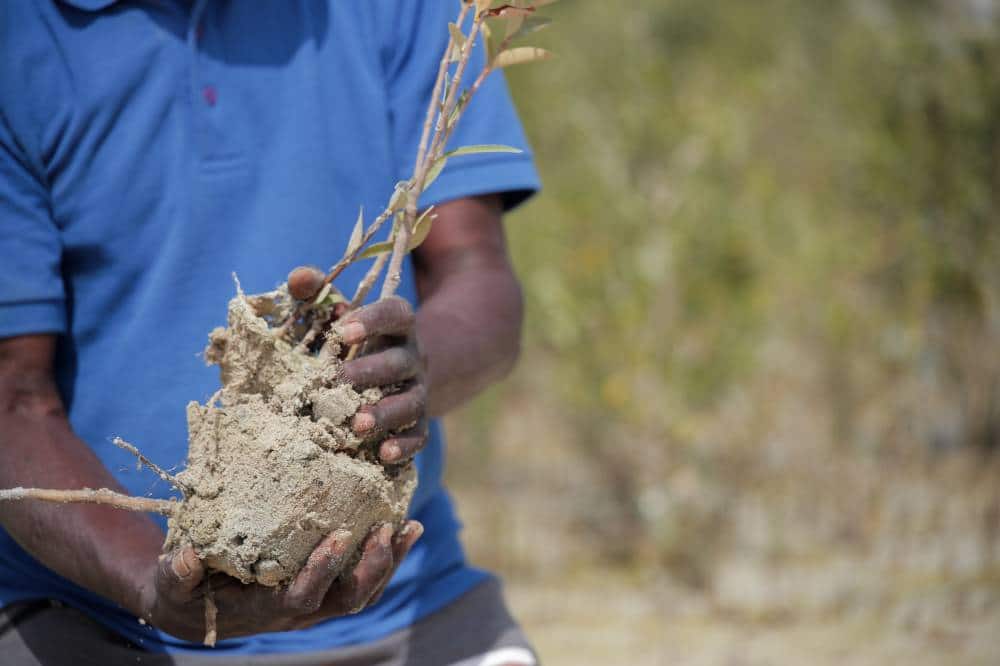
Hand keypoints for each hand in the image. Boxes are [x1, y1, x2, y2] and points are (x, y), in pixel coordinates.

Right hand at [140, 521, 421, 641]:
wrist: (196, 609)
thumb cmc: (185, 591)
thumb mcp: (174, 584)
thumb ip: (179, 572)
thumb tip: (188, 555)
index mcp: (266, 608)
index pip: (303, 596)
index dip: (323, 570)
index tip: (338, 535)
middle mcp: (298, 611)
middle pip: (348, 599)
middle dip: (372, 567)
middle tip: (387, 528)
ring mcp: (316, 602)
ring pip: (363, 591)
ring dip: (389, 561)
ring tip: (411, 527)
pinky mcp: (324, 589)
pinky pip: (363, 579)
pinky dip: (387, 557)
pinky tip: (406, 528)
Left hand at [333, 297, 428, 464]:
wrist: (396, 370)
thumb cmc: (353, 339)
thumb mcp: (339, 311)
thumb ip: (317, 291)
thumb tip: (300, 279)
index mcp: (397, 325)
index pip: (395, 313)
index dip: (373, 320)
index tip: (341, 330)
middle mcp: (413, 357)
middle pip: (400, 362)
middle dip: (370, 372)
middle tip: (337, 381)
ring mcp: (418, 390)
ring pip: (411, 402)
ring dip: (385, 414)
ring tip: (357, 425)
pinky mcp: (419, 421)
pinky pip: (420, 434)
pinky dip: (405, 446)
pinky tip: (383, 454)